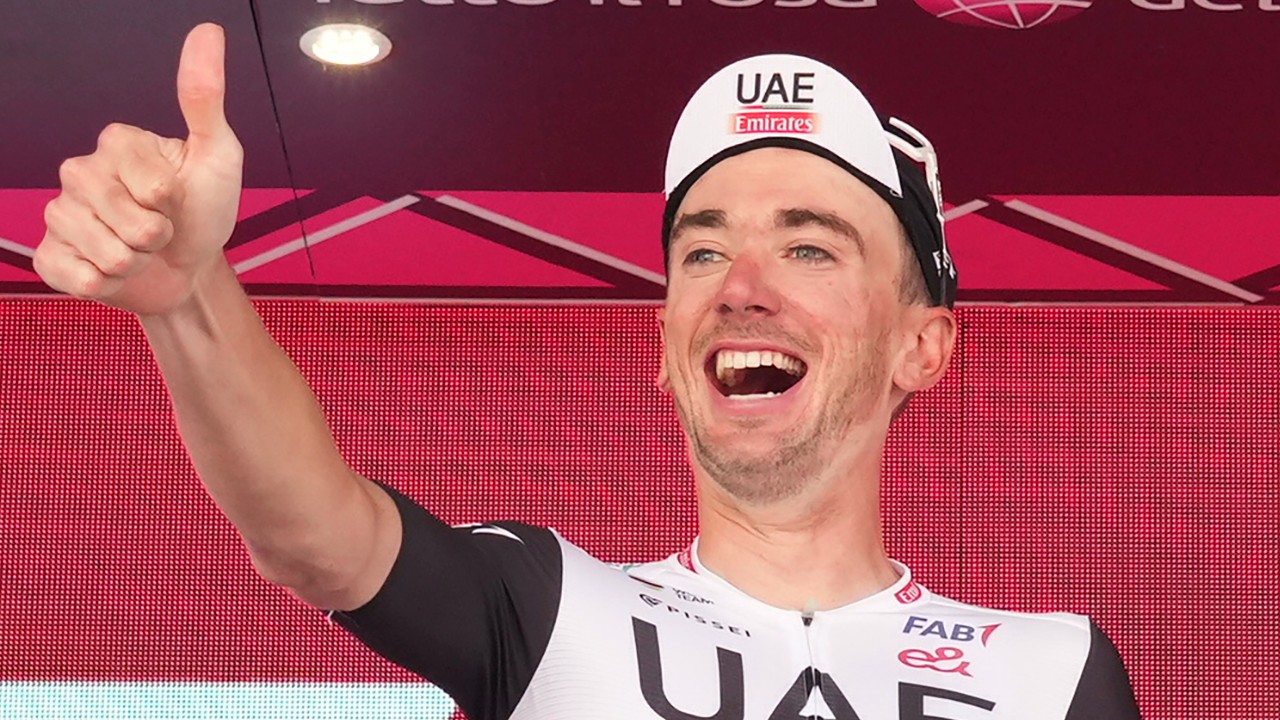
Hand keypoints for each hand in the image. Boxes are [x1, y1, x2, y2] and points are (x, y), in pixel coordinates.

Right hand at [35, 23, 243, 315]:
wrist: (189, 269)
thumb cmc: (204, 211)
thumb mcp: (218, 154)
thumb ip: (204, 98)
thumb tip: (208, 33)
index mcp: (116, 144)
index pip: (152, 187)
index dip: (174, 204)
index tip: (177, 200)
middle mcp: (80, 173)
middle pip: (128, 224)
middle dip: (158, 238)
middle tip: (163, 230)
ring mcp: (61, 214)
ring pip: (108, 255)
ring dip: (137, 263)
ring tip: (143, 250)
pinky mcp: (51, 256)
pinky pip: (78, 278)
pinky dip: (107, 285)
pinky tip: (113, 271)